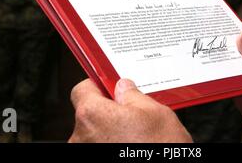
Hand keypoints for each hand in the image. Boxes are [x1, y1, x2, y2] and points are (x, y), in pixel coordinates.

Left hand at [69, 78, 192, 142]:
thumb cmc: (160, 149)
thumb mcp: (155, 112)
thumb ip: (133, 95)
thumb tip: (125, 88)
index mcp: (92, 114)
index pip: (82, 89)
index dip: (98, 86)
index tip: (110, 88)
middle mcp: (81, 137)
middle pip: (89, 114)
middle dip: (108, 112)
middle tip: (132, 115)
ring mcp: (85, 154)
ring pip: (95, 134)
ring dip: (110, 133)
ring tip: (135, 137)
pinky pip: (99, 147)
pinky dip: (111, 146)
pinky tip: (132, 148)